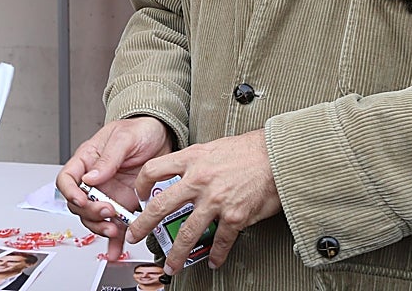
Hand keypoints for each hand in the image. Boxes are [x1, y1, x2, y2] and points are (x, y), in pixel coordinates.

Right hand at [56, 117, 171, 260]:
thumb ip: (108, 157)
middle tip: (108, 211)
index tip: (82, 200)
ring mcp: (109, 194)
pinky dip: (115, 240)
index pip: (67, 179)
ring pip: (94, 218)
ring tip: (115, 228)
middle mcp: (95, 180)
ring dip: (101, 227)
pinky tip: (116, 249)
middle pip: (79, 204)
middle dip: (91, 212)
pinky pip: (116, 225)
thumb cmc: (139, 130)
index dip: (70, 192)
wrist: (163, 137)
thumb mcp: (125, 137)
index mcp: (88, 160)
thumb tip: (91, 177)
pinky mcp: (124, 205)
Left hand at [130, 129, 280, 272]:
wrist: (276, 155)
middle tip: (135, 235)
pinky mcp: (235, 215)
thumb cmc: (248, 150)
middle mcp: (199, 180)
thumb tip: (182, 174)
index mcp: (192, 159)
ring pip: (187, 232)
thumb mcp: (212, 147)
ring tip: (172, 264)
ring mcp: (216, 200)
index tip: (139, 196)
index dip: (140, 185)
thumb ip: (194, 161)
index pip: (153, 170)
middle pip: (161, 206)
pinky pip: (221, 241)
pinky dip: (216, 254)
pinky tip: (213, 260)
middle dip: (143, 225)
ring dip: (177, 253)